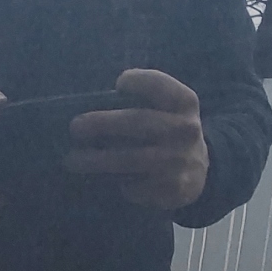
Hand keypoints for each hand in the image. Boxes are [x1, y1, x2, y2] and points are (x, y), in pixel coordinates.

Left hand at [66, 68, 209, 209]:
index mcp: (185, 102)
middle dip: (102, 124)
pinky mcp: (174, 188)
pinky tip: (104, 180)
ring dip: (97, 160)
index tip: (118, 83)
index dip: (138, 82)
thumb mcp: (168, 108)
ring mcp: (181, 160)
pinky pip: (137, 186)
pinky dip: (118, 183)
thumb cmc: (169, 130)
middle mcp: (185, 129)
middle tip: (75, 128)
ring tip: (72, 160)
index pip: (160, 86)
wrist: (199, 169)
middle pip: (138, 122)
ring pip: (131, 159)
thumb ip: (144, 100)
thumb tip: (93, 103)